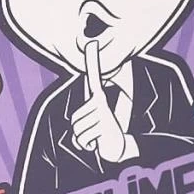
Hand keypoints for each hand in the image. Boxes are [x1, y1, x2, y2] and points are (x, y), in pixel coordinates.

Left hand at [71, 41, 135, 164]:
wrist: (118, 150)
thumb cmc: (101, 133)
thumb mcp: (91, 121)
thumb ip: (81, 115)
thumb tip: (79, 105)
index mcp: (98, 99)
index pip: (94, 78)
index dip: (93, 61)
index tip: (92, 43)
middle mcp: (102, 102)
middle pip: (74, 119)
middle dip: (78, 132)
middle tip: (93, 133)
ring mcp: (104, 113)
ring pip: (77, 130)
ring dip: (82, 141)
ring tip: (95, 139)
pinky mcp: (106, 125)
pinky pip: (81, 139)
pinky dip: (85, 147)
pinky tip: (96, 145)